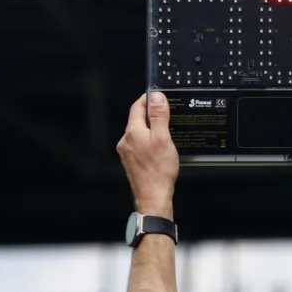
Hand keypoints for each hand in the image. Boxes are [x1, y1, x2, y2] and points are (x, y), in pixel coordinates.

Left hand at [117, 92, 178, 218]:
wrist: (153, 196)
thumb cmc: (159, 170)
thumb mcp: (163, 138)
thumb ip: (158, 116)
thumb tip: (156, 97)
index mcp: (132, 132)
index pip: (137, 107)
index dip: (147, 98)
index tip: (157, 95)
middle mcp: (126, 141)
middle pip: (136, 119)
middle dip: (150, 113)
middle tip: (165, 111)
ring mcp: (126, 152)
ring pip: (138, 132)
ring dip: (149, 128)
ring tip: (165, 130)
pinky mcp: (131, 162)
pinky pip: (138, 144)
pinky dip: (148, 140)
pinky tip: (158, 147)